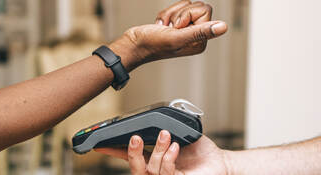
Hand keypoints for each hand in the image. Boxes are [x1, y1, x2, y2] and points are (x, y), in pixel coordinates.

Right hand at [95, 130, 229, 174]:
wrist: (219, 161)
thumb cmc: (199, 149)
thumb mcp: (177, 133)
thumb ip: (162, 128)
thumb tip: (150, 121)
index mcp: (152, 159)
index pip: (128, 157)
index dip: (113, 151)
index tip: (100, 145)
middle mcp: (156, 172)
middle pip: (134, 169)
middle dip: (132, 153)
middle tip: (135, 138)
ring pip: (151, 170)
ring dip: (157, 151)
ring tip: (166, 136)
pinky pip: (167, 173)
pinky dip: (169, 159)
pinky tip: (174, 147)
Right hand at [109, 0, 227, 70]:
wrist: (133, 44)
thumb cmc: (151, 44)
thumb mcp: (177, 37)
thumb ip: (200, 31)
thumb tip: (223, 27)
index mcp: (200, 41)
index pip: (205, 10)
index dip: (188, 14)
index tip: (176, 27)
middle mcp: (196, 36)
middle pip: (197, 6)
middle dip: (179, 13)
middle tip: (170, 28)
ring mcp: (187, 30)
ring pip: (185, 5)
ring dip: (170, 14)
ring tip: (164, 28)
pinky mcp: (178, 25)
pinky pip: (177, 7)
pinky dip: (165, 14)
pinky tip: (161, 26)